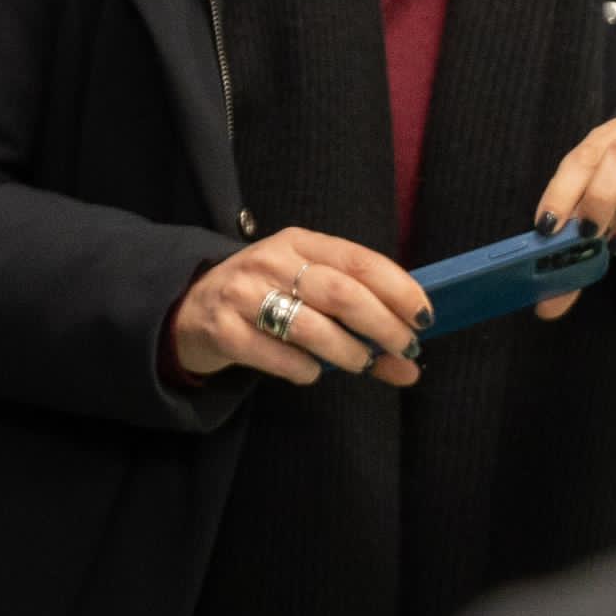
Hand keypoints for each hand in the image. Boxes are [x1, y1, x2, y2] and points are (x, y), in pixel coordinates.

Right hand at [169, 230, 429, 389]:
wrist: (191, 308)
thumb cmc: (266, 298)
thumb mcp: (308, 292)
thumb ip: (359, 321)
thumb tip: (410, 366)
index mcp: (299, 243)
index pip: (359, 260)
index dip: (398, 289)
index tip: (424, 317)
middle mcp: (270, 261)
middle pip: (342, 293)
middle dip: (383, 326)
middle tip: (404, 349)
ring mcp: (243, 294)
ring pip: (312, 327)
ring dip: (348, 353)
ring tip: (361, 364)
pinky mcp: (224, 329)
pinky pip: (279, 357)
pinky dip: (305, 370)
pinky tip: (311, 372)